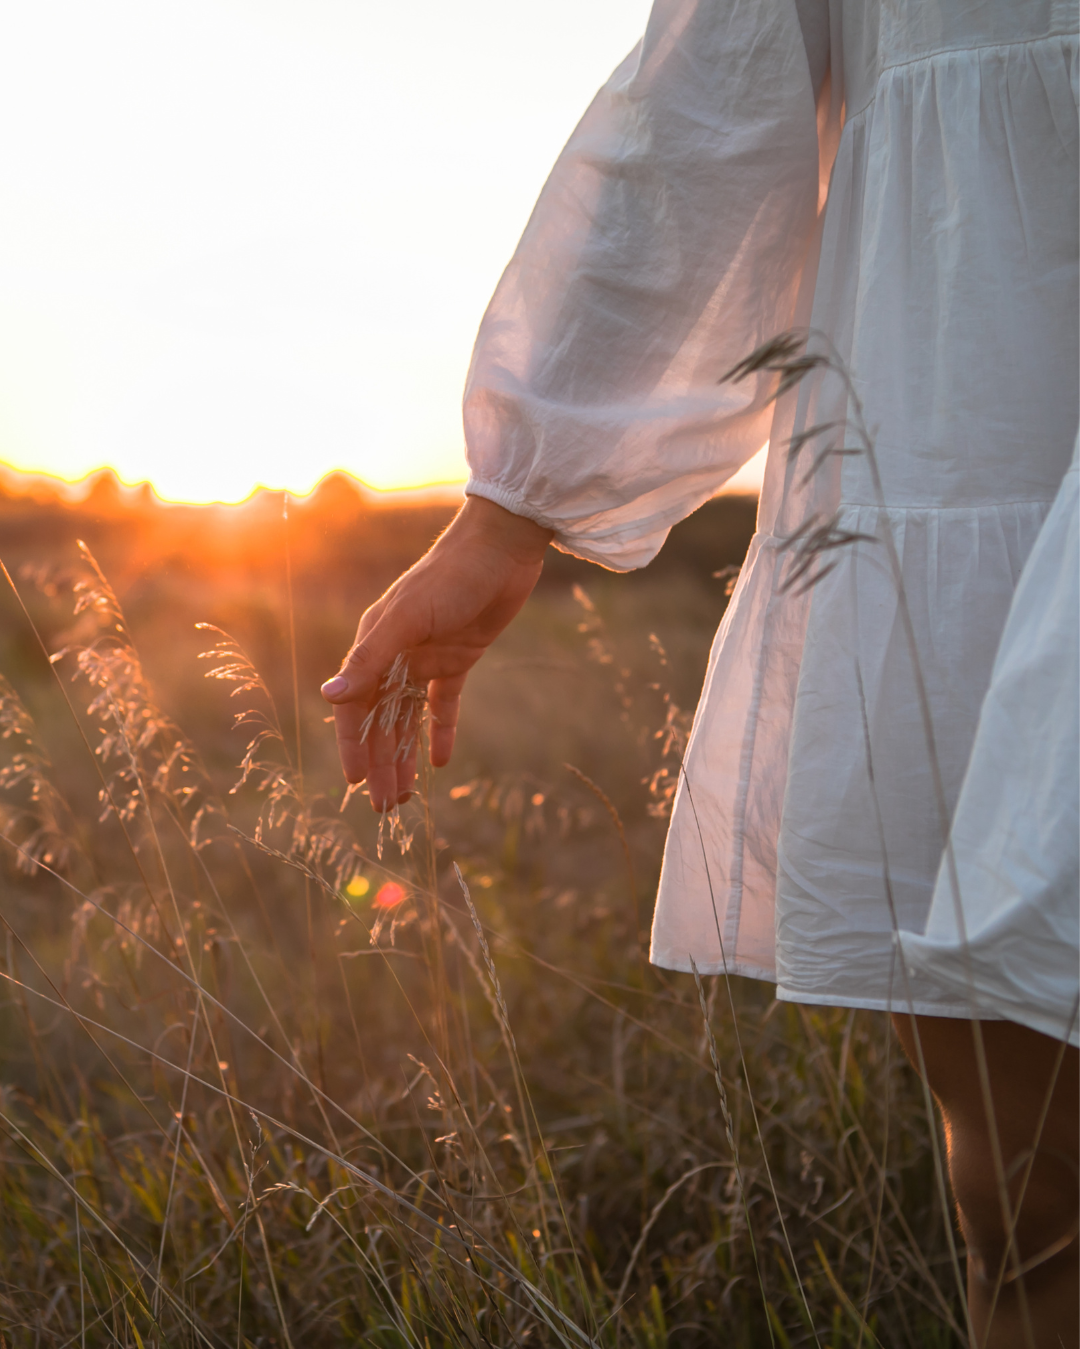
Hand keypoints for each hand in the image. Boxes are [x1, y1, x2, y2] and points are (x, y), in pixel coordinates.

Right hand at [320, 496, 552, 809]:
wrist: (501, 549)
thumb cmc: (449, 577)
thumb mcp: (406, 619)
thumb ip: (369, 660)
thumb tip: (328, 697)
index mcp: (375, 644)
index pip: (356, 706)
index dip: (354, 745)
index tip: (356, 783)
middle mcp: (396, 655)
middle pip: (383, 720)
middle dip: (381, 763)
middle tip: (385, 807)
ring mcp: (427, 658)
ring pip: (410, 718)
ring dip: (406, 755)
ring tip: (406, 796)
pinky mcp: (460, 658)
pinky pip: (445, 703)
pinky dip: (441, 731)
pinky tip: (441, 762)